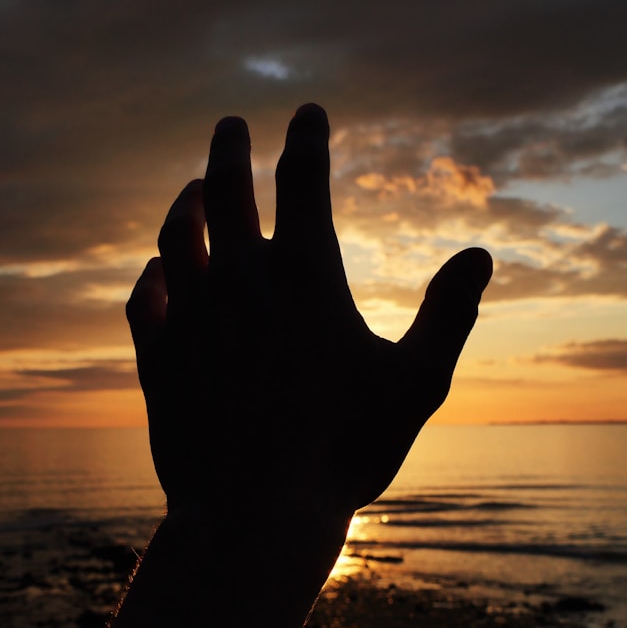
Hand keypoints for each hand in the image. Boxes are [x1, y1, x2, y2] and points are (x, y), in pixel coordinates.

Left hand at [127, 103, 491, 524]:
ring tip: (190, 189)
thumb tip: (480, 255)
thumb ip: (448, 315)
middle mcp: (239, 281)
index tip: (308, 113)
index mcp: (304, 276)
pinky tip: (156, 273)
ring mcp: (190, 317)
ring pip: (176, 237)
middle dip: (229, 150)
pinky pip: (146, 301)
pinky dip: (152, 277)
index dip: (307, 140)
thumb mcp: (416, 384)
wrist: (253, 514)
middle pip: (225, 190)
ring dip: (184, 203)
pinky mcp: (157, 358)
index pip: (303, 182)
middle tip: (230, 125)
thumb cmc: (345, 452)